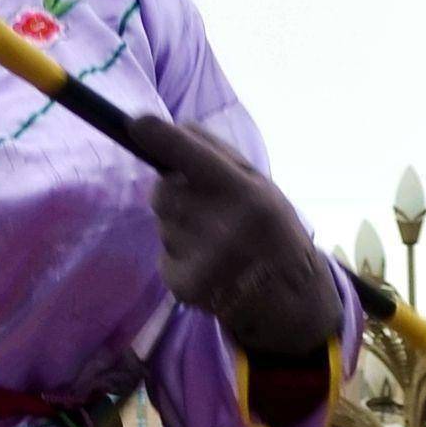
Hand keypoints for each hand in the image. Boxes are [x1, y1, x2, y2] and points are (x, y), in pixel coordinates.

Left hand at [120, 116, 348, 361]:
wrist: (288, 303)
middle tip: (203, 205)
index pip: (191, 157)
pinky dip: (178, 256)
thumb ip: (220, 157)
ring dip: (178, 225)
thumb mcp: (264, 187)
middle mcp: (220, 226)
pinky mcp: (182, 286)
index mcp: (245, 195)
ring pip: (162, 223)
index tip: (137, 123)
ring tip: (212, 240)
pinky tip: (206, 264)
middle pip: (163, 192)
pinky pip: (163, 255)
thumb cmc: (275, 234)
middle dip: (173, 191)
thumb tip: (174, 129)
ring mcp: (199, 260)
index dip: (161, 138)